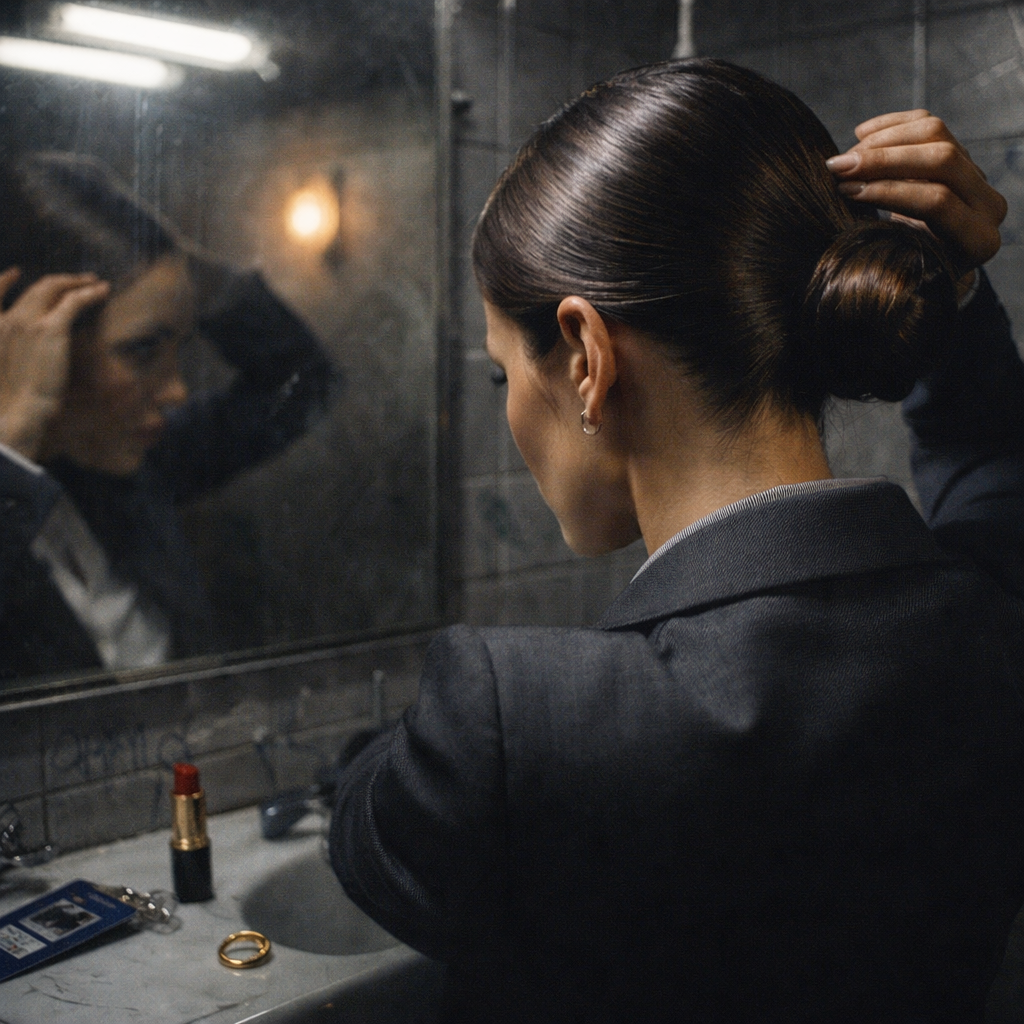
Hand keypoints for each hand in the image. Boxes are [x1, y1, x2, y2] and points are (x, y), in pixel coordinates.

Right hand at [0, 269, 109, 460]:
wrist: (18, 413)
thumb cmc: (15, 402)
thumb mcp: (8, 373)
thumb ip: (16, 354)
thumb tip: (32, 355)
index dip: (5, 281)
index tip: (15, 273)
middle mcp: (10, 319)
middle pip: (37, 289)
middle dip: (60, 281)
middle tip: (81, 280)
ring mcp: (28, 321)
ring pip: (54, 288)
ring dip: (77, 282)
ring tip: (95, 283)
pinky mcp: (51, 329)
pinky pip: (74, 301)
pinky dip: (90, 293)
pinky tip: (103, 291)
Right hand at [826, 110, 1006, 289]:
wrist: (927, 266)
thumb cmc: (909, 278)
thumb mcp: (901, 278)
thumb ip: (889, 256)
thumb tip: (848, 220)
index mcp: (977, 240)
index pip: (937, 201)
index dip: (888, 191)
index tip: (846, 191)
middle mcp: (986, 203)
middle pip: (941, 158)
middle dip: (883, 160)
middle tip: (838, 167)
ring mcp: (976, 175)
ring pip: (936, 133)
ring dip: (883, 140)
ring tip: (845, 157)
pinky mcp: (961, 155)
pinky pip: (929, 124)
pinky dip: (892, 124)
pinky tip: (860, 134)